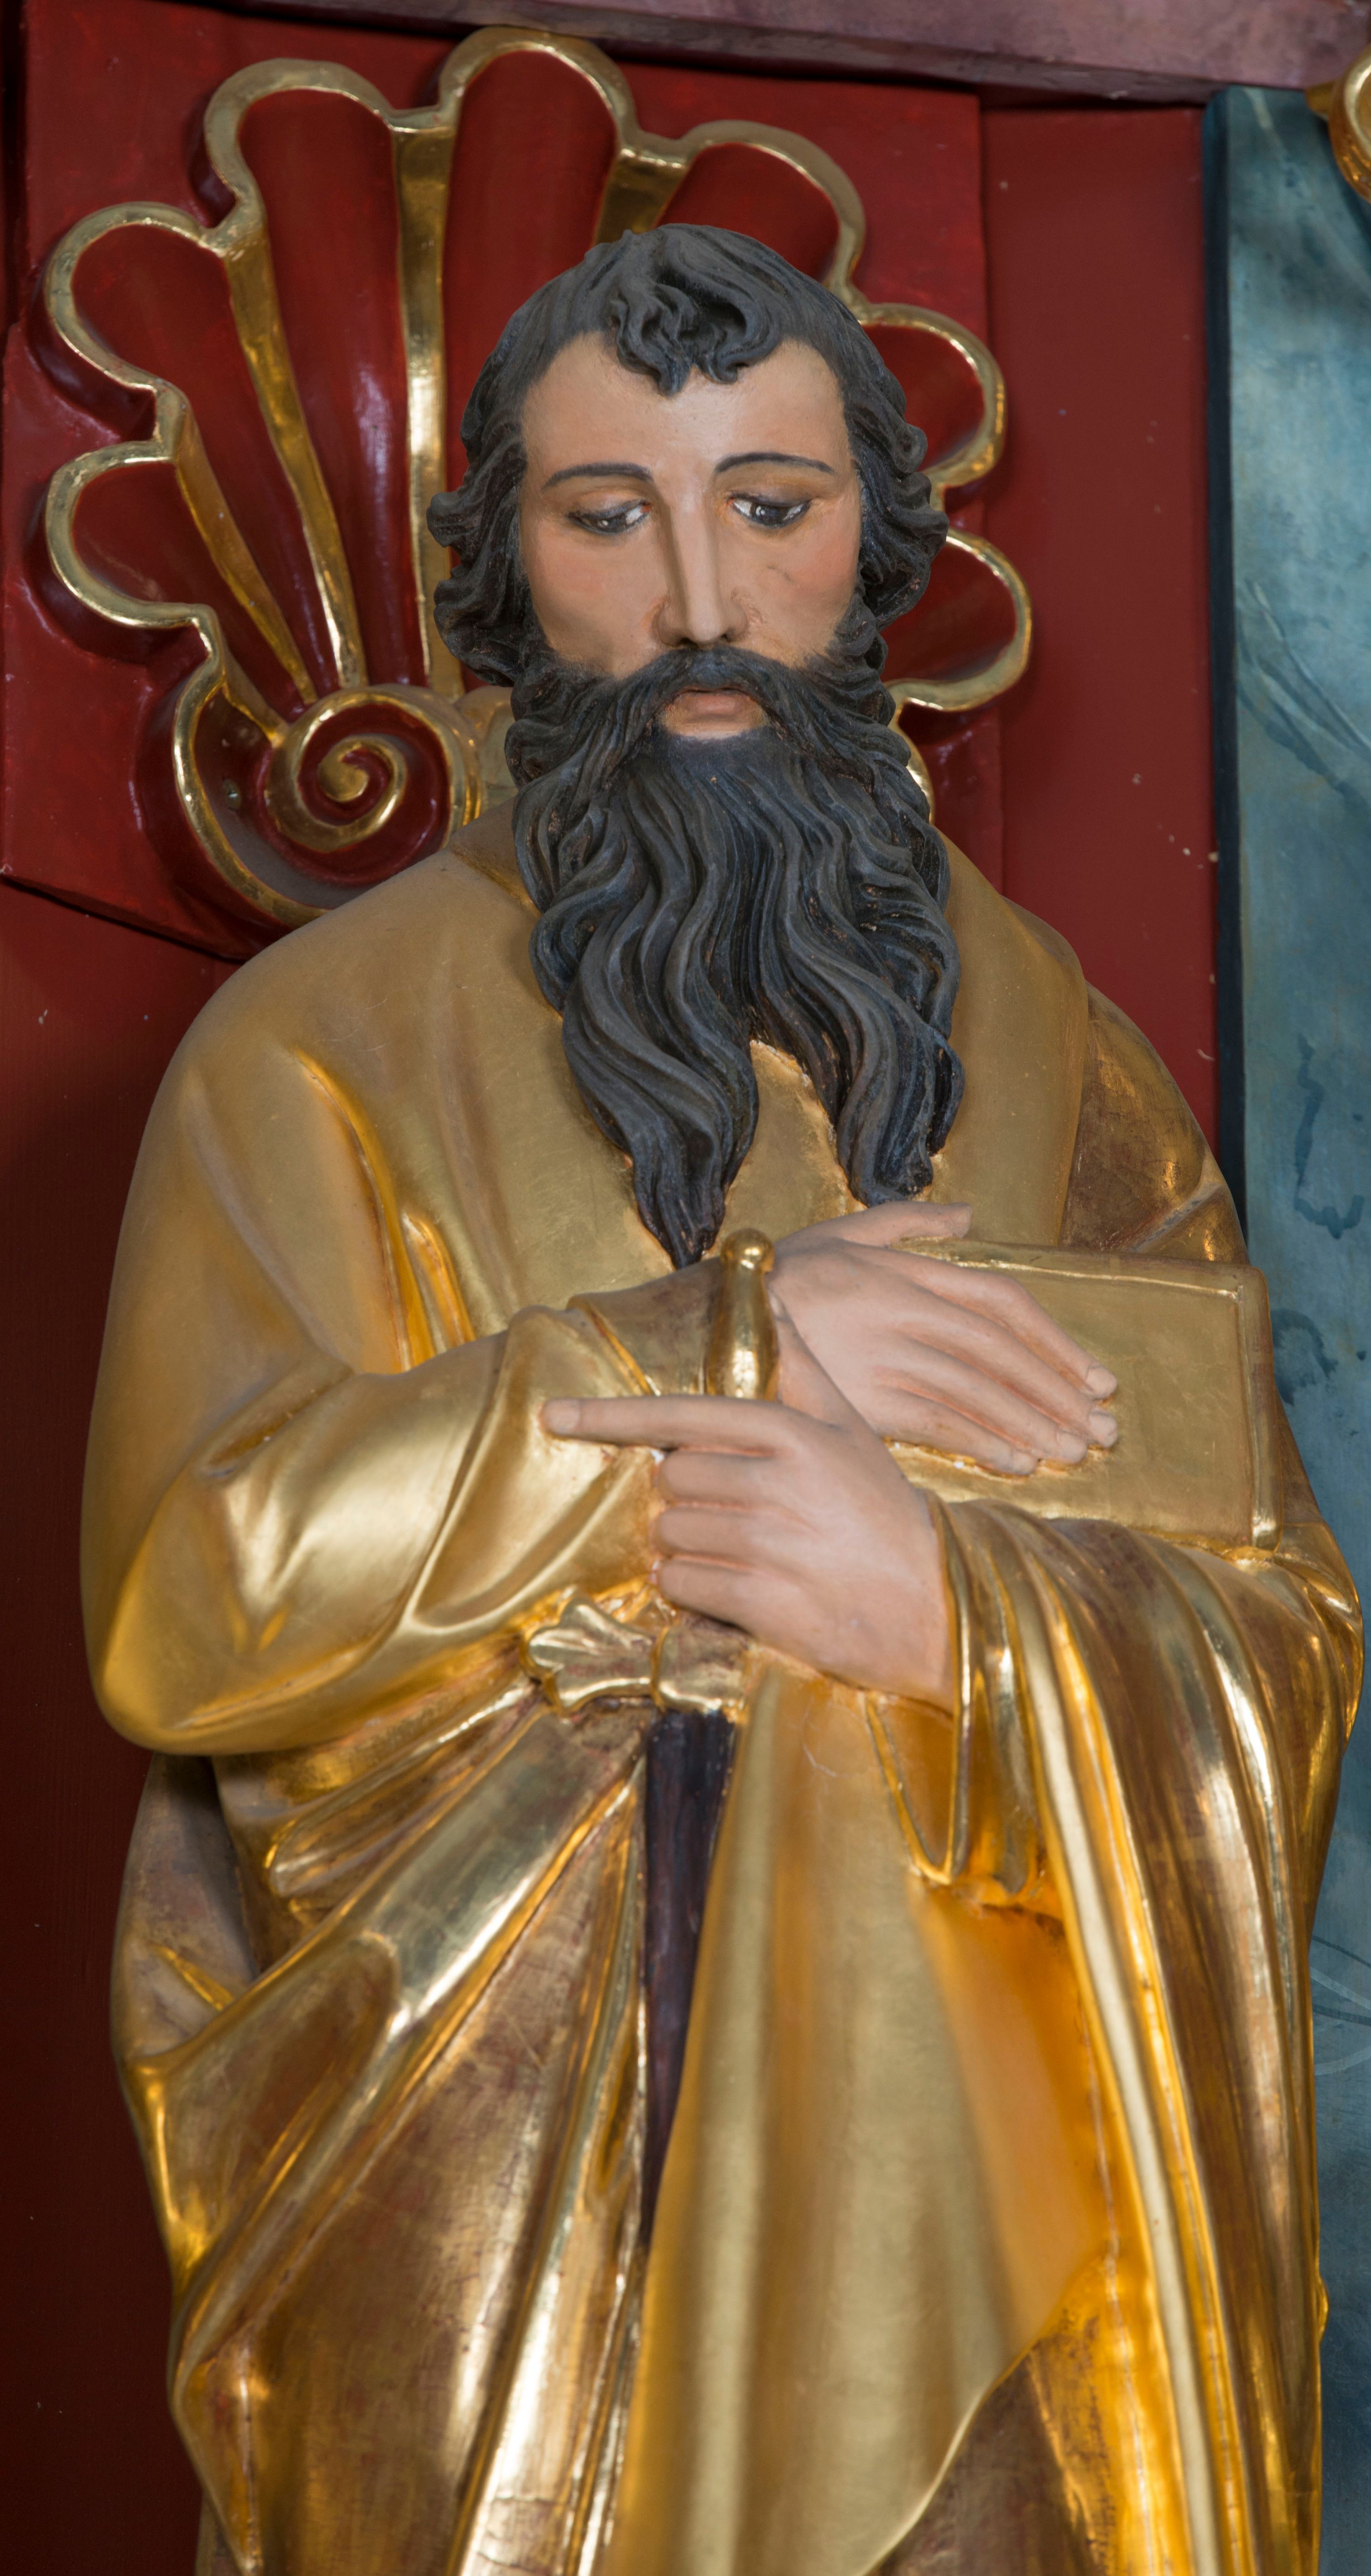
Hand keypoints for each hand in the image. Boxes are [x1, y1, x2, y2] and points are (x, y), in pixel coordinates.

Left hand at [544, 1322, 951, 1703]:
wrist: (933, 1602)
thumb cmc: (882, 1512)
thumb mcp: (851, 1431)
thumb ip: (802, 1367)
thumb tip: (774, 1293)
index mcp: (790, 1433)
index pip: (679, 1417)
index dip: (608, 1418)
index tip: (553, 1415)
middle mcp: (774, 1482)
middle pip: (671, 1478)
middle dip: (688, 1497)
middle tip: (738, 1512)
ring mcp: (767, 1543)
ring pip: (670, 1533)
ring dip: (691, 1547)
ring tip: (746, 1552)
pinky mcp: (761, 1600)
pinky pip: (682, 1584)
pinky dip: (695, 1589)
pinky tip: (739, 1587)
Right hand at [771, 1201, 1116, 1476]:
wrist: (703, 1324)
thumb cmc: (774, 1280)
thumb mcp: (839, 1232)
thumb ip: (906, 1223)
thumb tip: (967, 1216)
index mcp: (907, 1273)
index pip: (1003, 1304)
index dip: (1056, 1342)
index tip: (1096, 1379)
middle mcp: (904, 1312)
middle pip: (1002, 1353)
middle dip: (1059, 1392)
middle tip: (1104, 1430)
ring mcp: (884, 1357)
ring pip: (979, 1391)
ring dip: (1033, 1423)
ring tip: (1074, 1452)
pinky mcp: (861, 1400)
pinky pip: (937, 1423)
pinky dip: (982, 1442)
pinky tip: (1018, 1462)